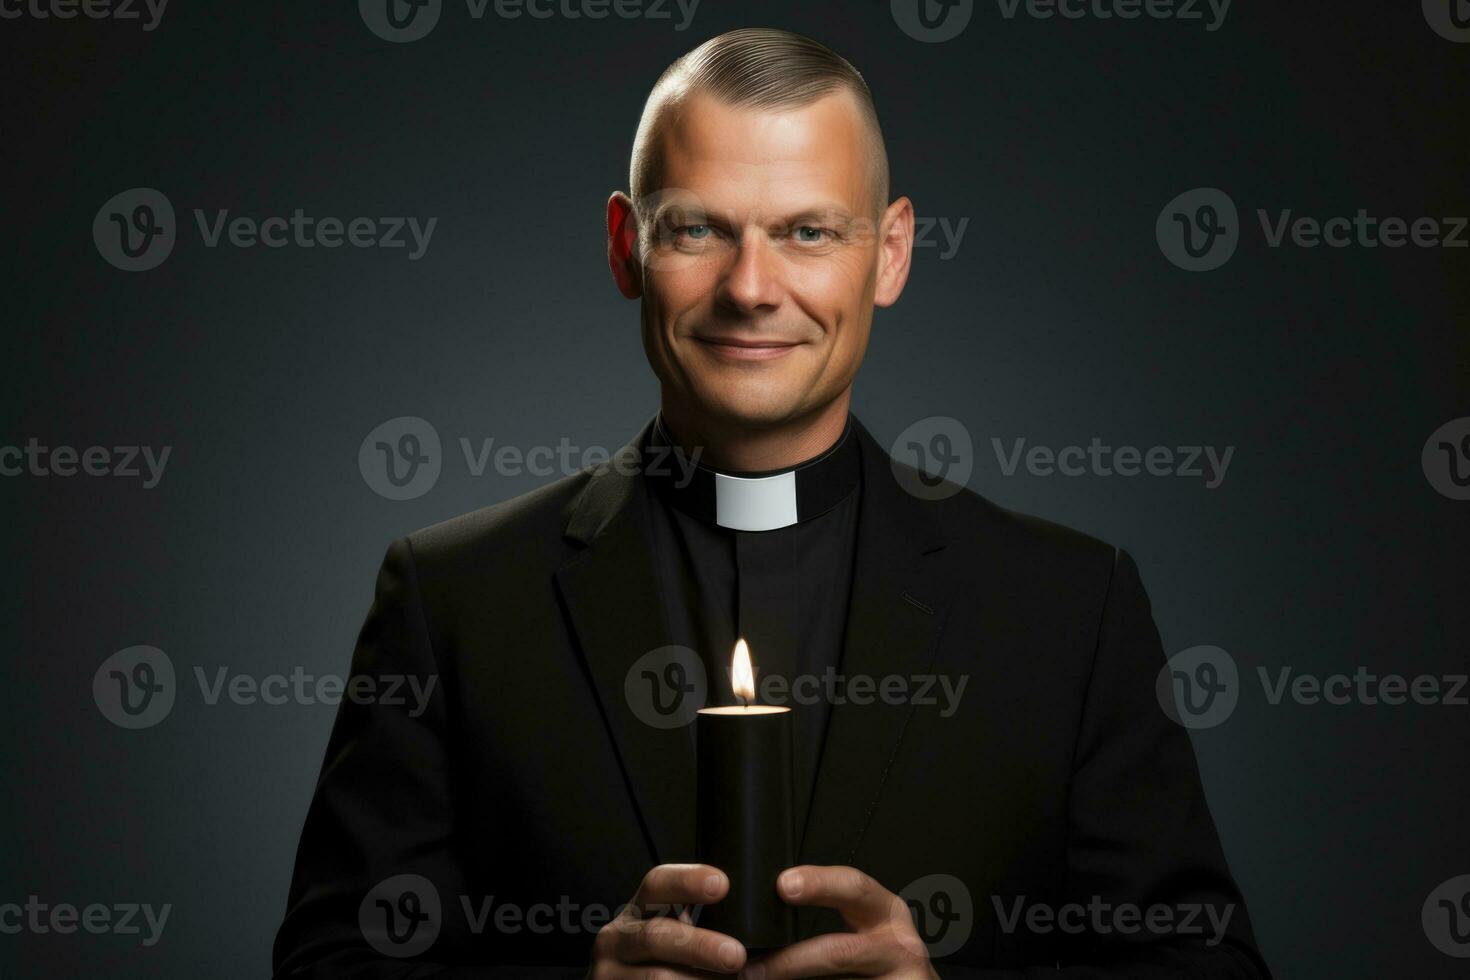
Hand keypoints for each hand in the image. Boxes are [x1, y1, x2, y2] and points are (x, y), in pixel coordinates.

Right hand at [589, 863, 748, 977]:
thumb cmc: (666, 965)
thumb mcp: (676, 938)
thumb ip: (708, 924)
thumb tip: (769, 913)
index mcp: (638, 911)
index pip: (657, 884)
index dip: (687, 881)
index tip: (722, 883)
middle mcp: (617, 938)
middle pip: (657, 936)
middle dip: (700, 946)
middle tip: (736, 955)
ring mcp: (609, 973)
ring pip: (657, 978)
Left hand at [743, 866, 937, 978]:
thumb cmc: (880, 956)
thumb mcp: (865, 925)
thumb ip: (831, 914)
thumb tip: (768, 915)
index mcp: (886, 911)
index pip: (853, 886)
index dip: (818, 883)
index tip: (783, 885)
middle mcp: (900, 945)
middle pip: (839, 950)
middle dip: (791, 961)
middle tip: (752, 967)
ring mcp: (904, 979)